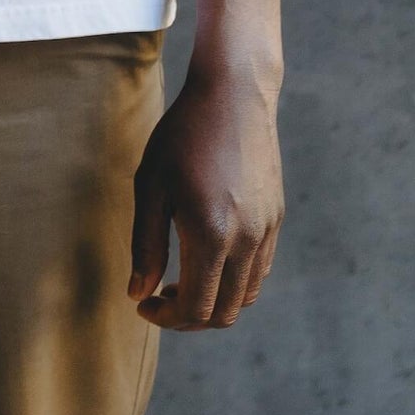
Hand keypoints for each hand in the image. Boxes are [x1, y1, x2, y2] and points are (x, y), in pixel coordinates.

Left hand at [128, 62, 283, 329]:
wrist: (233, 95)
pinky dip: (235, 280)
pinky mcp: (276, 218)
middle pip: (225, 313)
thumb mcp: (151, 186)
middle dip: (189, 317)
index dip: (167, 318)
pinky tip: (208, 257)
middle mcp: (247, 240)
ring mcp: (267, 230)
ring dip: (215, 301)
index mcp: (211, 234)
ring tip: (182, 280)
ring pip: (246, 296)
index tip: (144, 306)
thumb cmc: (183, 135)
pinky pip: (260, 270)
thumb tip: (138, 294)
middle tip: (159, 297)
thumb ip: (146, 245)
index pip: (196, 307)